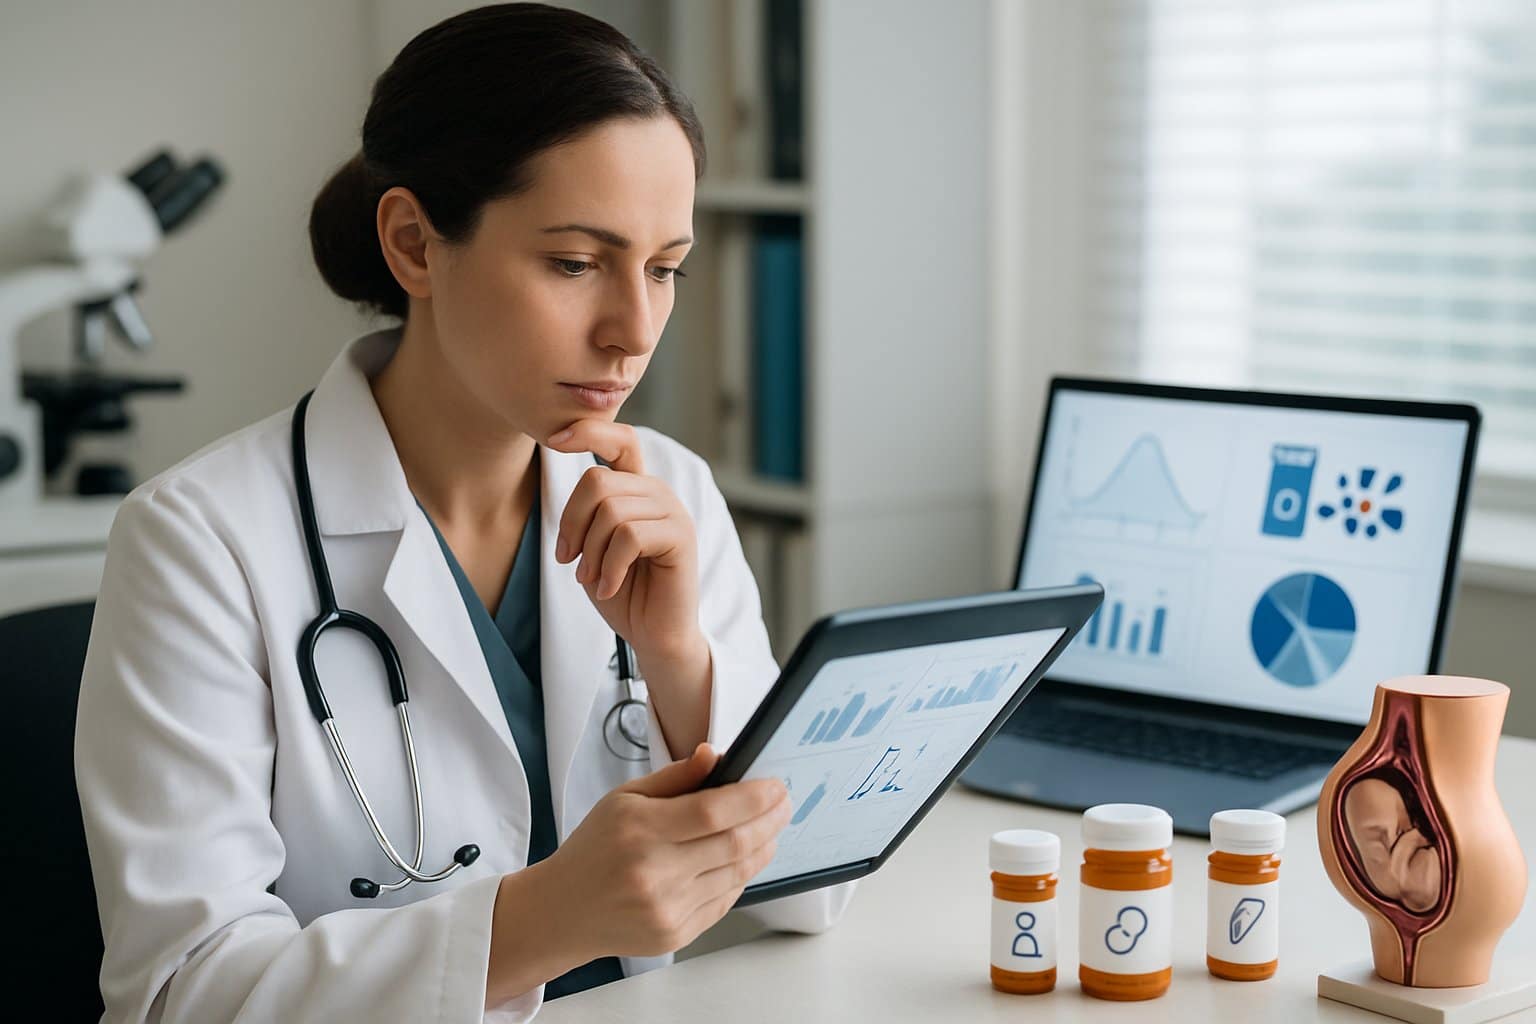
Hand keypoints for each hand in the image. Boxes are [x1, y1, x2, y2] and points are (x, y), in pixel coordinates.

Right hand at [546, 744, 790, 958]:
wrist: (564, 911)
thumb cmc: (595, 847)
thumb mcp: (625, 798)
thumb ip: (675, 777)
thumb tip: (715, 756)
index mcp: (640, 830)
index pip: (712, 811)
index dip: (753, 798)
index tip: (775, 786)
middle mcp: (654, 873)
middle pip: (733, 844)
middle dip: (769, 820)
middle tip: (784, 803)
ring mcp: (667, 909)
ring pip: (736, 873)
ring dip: (763, 848)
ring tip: (772, 828)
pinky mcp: (676, 934)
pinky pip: (725, 900)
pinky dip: (741, 875)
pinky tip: (746, 858)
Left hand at [547, 420, 702, 663]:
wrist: (653, 635)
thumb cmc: (622, 591)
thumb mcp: (592, 546)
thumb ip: (587, 513)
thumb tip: (571, 483)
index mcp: (636, 488)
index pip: (620, 439)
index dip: (588, 431)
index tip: (554, 440)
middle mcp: (657, 492)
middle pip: (597, 481)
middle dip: (572, 523)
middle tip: (569, 560)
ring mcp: (673, 511)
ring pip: (610, 511)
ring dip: (590, 552)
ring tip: (592, 578)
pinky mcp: (681, 536)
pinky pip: (629, 536)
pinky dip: (609, 567)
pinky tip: (609, 588)